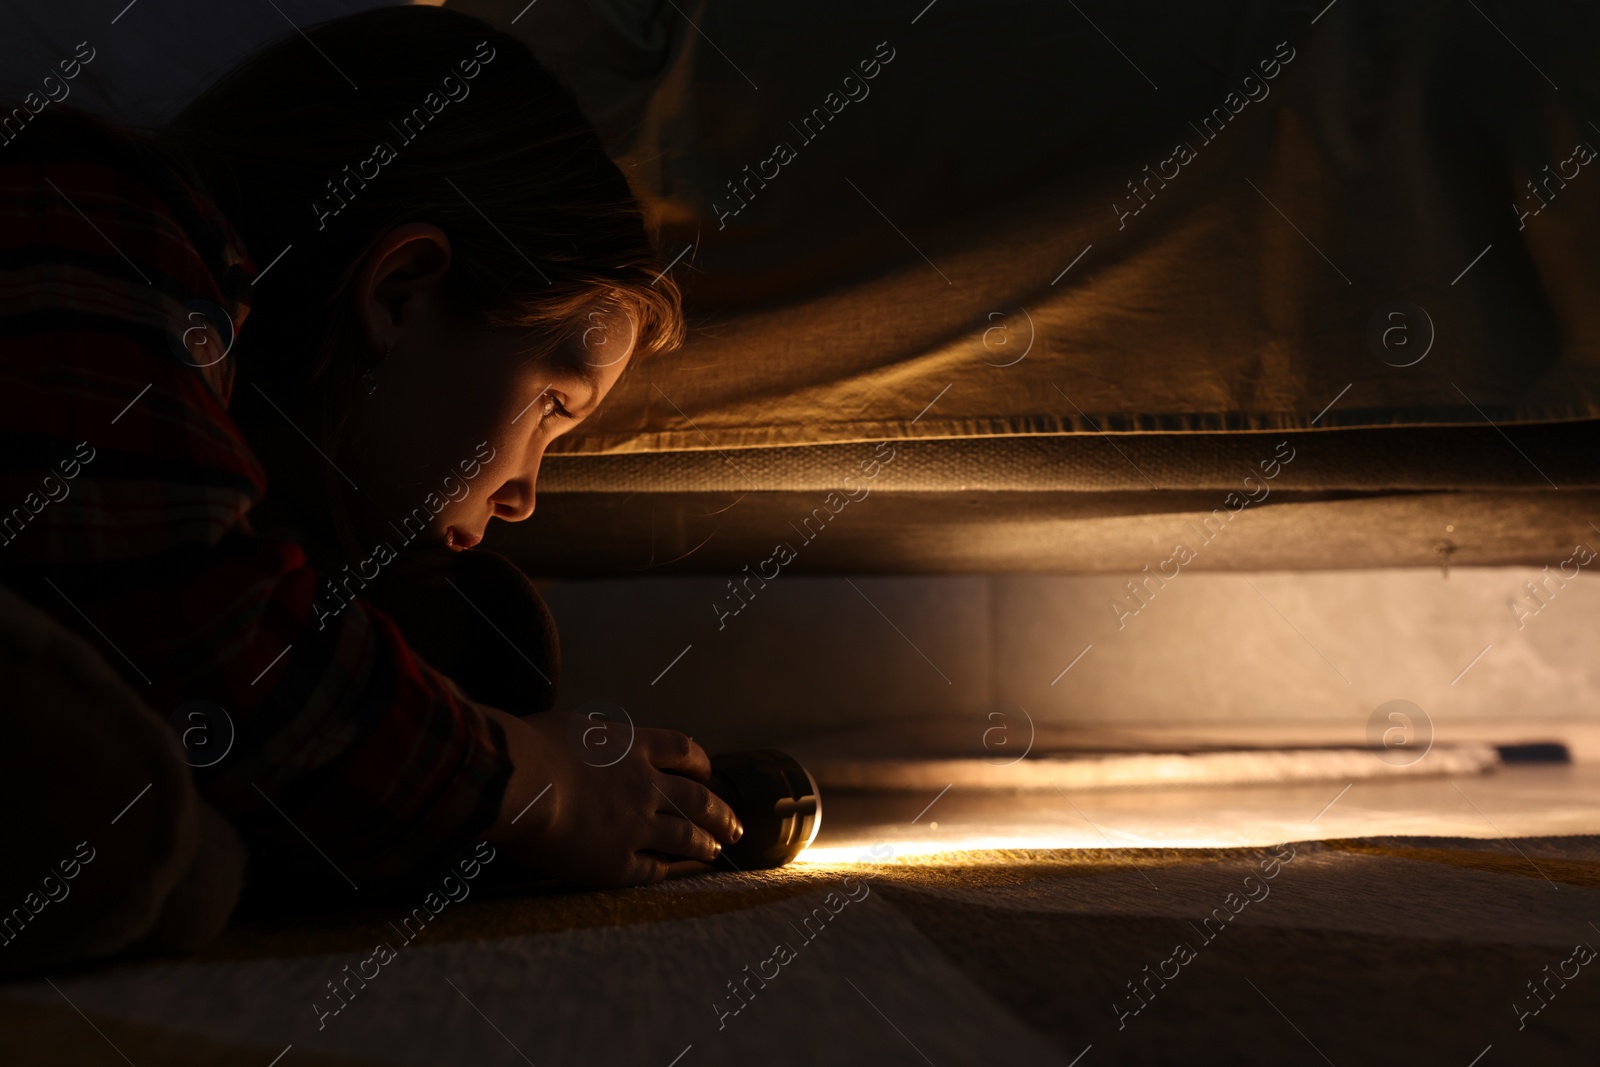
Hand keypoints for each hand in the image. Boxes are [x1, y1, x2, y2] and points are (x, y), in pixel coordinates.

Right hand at [479, 707, 743, 886]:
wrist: (518, 780)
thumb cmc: (527, 748)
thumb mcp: (568, 728)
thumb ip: (589, 741)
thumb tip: (585, 744)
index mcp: (630, 747)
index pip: (680, 749)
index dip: (698, 762)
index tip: (707, 772)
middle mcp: (643, 785)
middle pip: (696, 799)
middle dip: (720, 813)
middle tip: (735, 826)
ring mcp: (635, 825)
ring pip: (684, 837)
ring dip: (704, 845)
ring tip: (715, 852)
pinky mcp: (616, 862)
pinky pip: (651, 870)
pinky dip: (666, 871)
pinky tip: (671, 875)